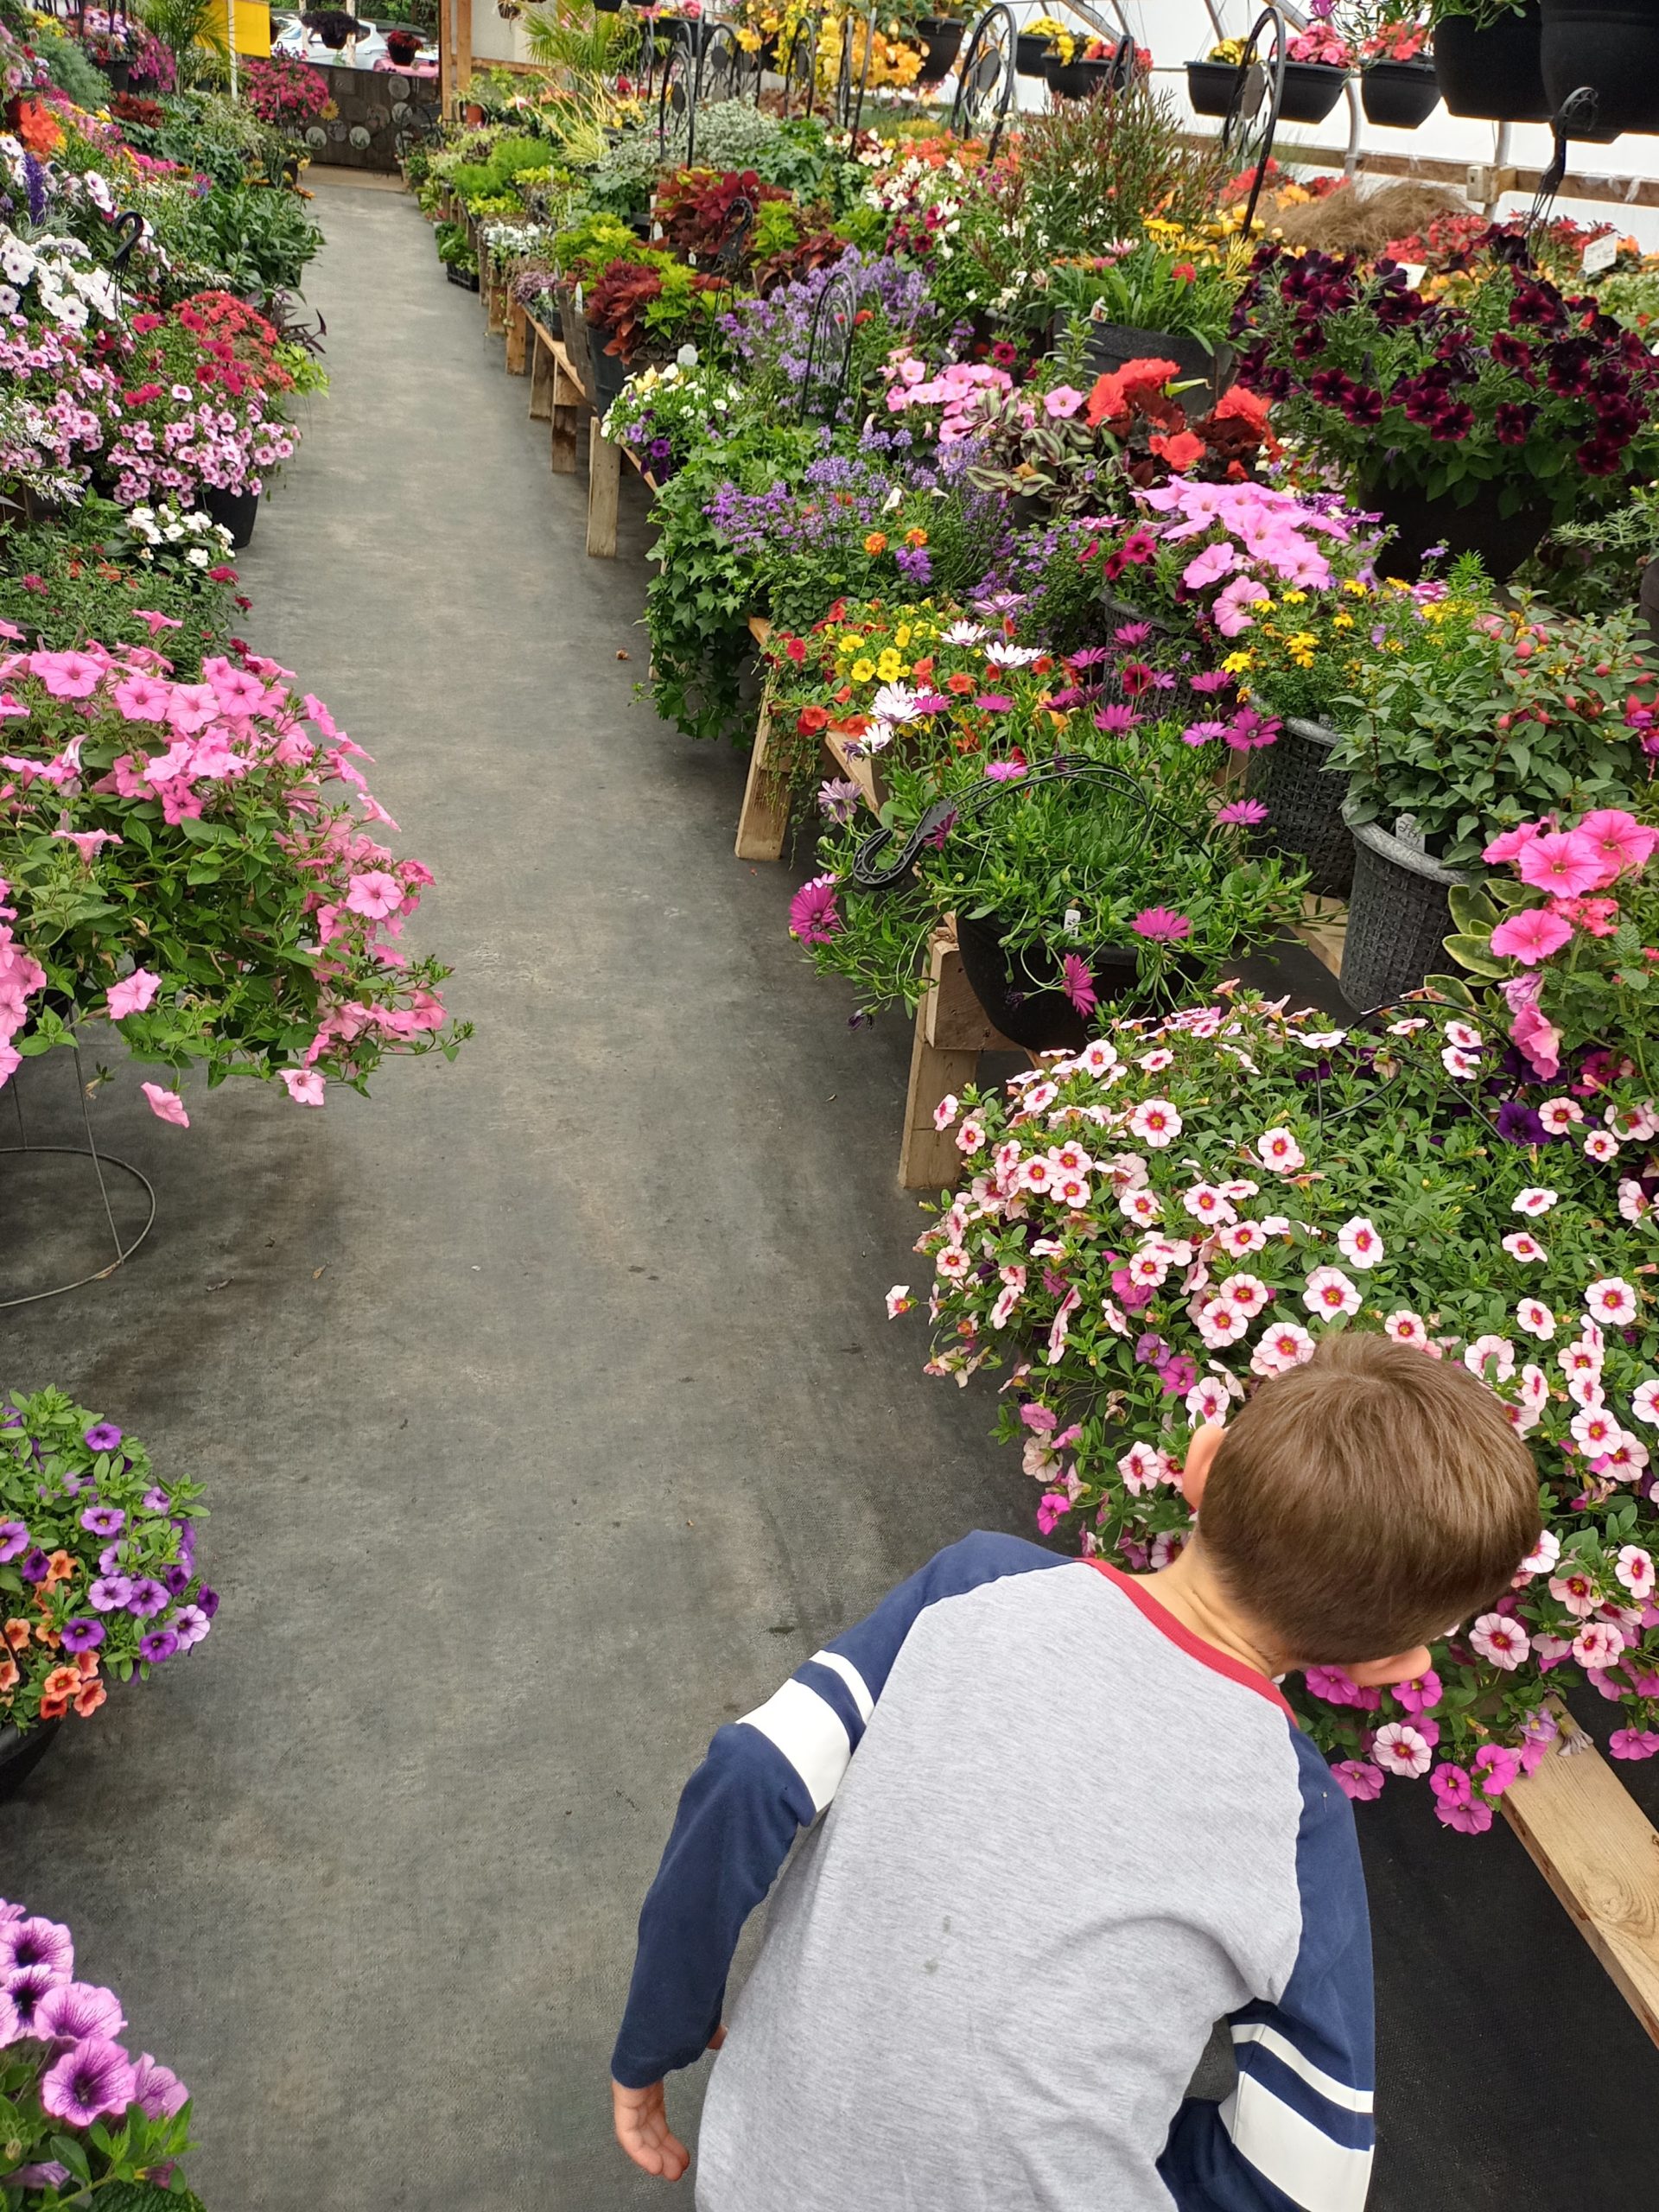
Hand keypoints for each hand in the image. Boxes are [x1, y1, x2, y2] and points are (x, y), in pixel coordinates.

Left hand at [611, 2031, 722, 2181]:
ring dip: (653, 2156)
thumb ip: (711, 2040)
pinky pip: (626, 2130)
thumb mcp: (700, 2035)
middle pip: (648, 2126)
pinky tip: (654, 2166)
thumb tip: (725, 2037)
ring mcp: (629, 2088)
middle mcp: (638, 2083)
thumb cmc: (683, 2016)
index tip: (685, 2155)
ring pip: (638, 2132)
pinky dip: (639, 2150)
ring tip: (671, 2174)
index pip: (656, 2112)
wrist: (668, 2008)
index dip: (667, 2137)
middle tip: (679, 2169)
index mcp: (653, 2071)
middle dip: (663, 2150)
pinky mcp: (623, 2092)